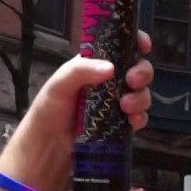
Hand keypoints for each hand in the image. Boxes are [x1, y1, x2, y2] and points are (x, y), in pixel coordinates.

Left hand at [0, 32, 153, 190]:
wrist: (47, 148)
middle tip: (132, 81)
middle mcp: (109, 82)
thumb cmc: (48, 111)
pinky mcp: (120, 125)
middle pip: (138, 69)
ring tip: (126, 107)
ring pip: (141, 93)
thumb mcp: (59, 84)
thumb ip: (80, 71)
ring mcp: (116, 104)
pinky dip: (140, 117)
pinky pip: (139, 117)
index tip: (143, 46)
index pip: (119, 47)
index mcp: (93, 66)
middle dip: (142, 72)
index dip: (135, 42)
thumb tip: (111, 68)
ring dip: (141, 97)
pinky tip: (132, 122)